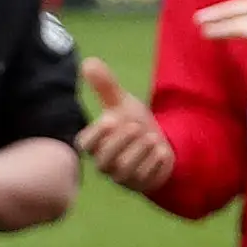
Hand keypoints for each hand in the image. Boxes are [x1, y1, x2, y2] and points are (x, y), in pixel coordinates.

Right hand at [76, 57, 175, 195]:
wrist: (158, 144)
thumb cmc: (133, 124)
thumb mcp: (122, 104)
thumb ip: (105, 86)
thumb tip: (88, 62)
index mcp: (96, 144)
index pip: (85, 145)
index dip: (97, 134)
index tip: (111, 118)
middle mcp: (105, 163)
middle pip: (104, 160)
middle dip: (121, 142)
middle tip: (135, 126)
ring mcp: (123, 177)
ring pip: (124, 171)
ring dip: (140, 152)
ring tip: (152, 138)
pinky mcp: (142, 184)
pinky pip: (147, 179)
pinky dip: (156, 163)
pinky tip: (162, 152)